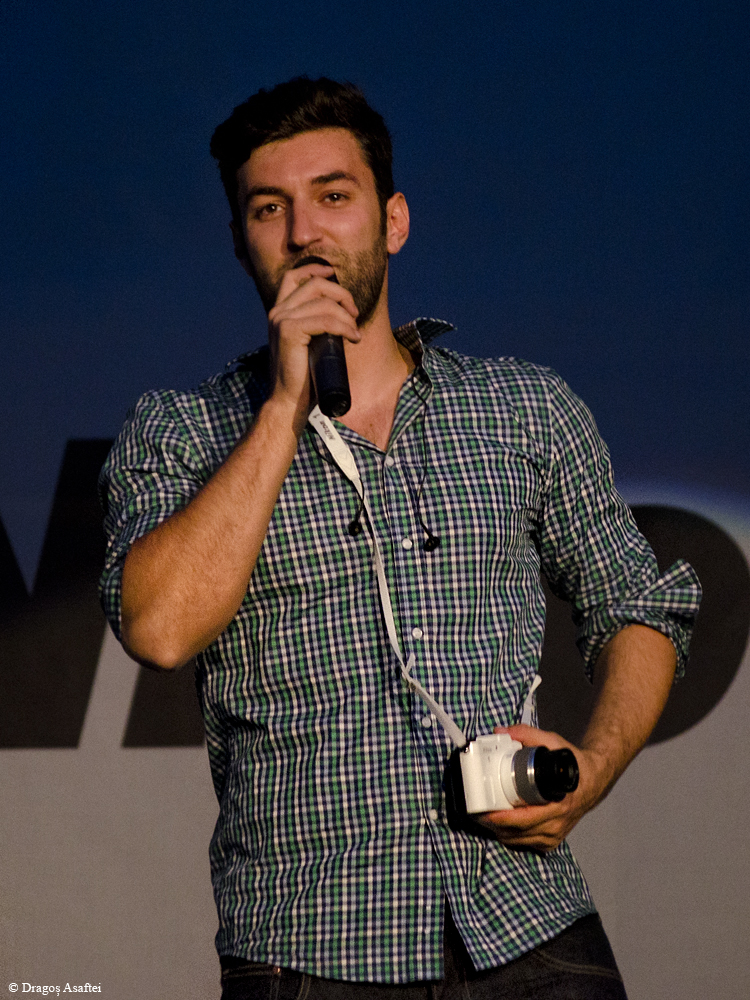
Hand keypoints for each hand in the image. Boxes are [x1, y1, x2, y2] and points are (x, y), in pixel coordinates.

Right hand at [267, 261, 359, 423]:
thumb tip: (341, 315)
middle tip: (355, 314)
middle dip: (341, 294)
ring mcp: (281, 320)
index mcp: (279, 312)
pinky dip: (344, 327)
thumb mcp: (309, 343)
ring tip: (355, 333)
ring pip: (323, 303)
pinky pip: (325, 320)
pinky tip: (353, 337)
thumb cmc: (303, 377)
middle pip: (314, 285)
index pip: (293, 277)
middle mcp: (277, 312)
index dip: (315, 269)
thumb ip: (316, 326)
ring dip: (346, 316)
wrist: (289, 401)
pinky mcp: (289, 331)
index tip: (334, 274)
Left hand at [474, 724, 611, 851]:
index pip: (525, 819)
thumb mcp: (552, 742)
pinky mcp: (553, 840)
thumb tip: (501, 732)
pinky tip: (503, 826)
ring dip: (501, 832)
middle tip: (477, 813)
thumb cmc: (572, 763)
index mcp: (558, 803)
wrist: (593, 780)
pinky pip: (528, 844)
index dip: (502, 818)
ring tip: (486, 818)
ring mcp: (556, 834)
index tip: (485, 813)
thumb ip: (527, 734)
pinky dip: (513, 837)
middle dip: (494, 825)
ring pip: (520, 841)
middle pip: (518, 833)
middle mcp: (557, 823)